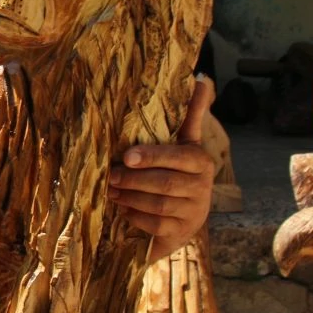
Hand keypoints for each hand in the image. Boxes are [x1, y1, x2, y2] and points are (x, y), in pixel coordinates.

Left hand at [109, 75, 215, 260]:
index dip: (153, 156)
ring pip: (159, 205)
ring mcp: (195, 213)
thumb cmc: (174, 173)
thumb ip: (190, 114)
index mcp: (201, 161)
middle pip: (165, 183)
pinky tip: (123, 210)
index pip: (178, 157)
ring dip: (131, 198)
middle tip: (110, 176)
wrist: (179, 220)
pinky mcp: (182, 233)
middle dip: (133, 179)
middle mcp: (203, 188)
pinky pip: (156, 225)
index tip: (127, 156)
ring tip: (111, 191)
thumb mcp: (182, 143)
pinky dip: (136, 217)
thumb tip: (203, 78)